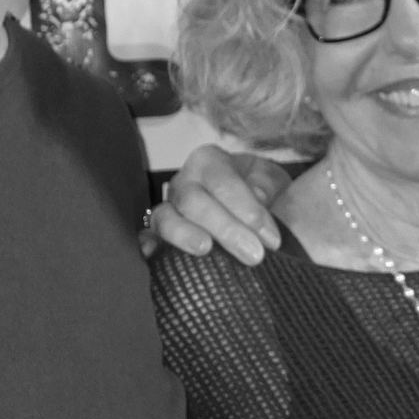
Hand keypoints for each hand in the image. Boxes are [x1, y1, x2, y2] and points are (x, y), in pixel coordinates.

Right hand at [145, 144, 288, 263]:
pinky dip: (148, 246)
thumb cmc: (260, 192)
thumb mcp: (271, 180)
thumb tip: (258, 196)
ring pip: (166, 218)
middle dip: (226, 229)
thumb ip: (267, 184)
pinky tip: (153, 256)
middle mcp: (184, 182)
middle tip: (254, 255)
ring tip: (205, 250)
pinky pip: (146, 239)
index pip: (223, 181)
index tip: (272, 239)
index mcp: (210, 162)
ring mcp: (167, 208)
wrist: (247, 210)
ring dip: (185, 235)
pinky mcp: (157, 235)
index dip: (247, 209)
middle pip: (194, 201)